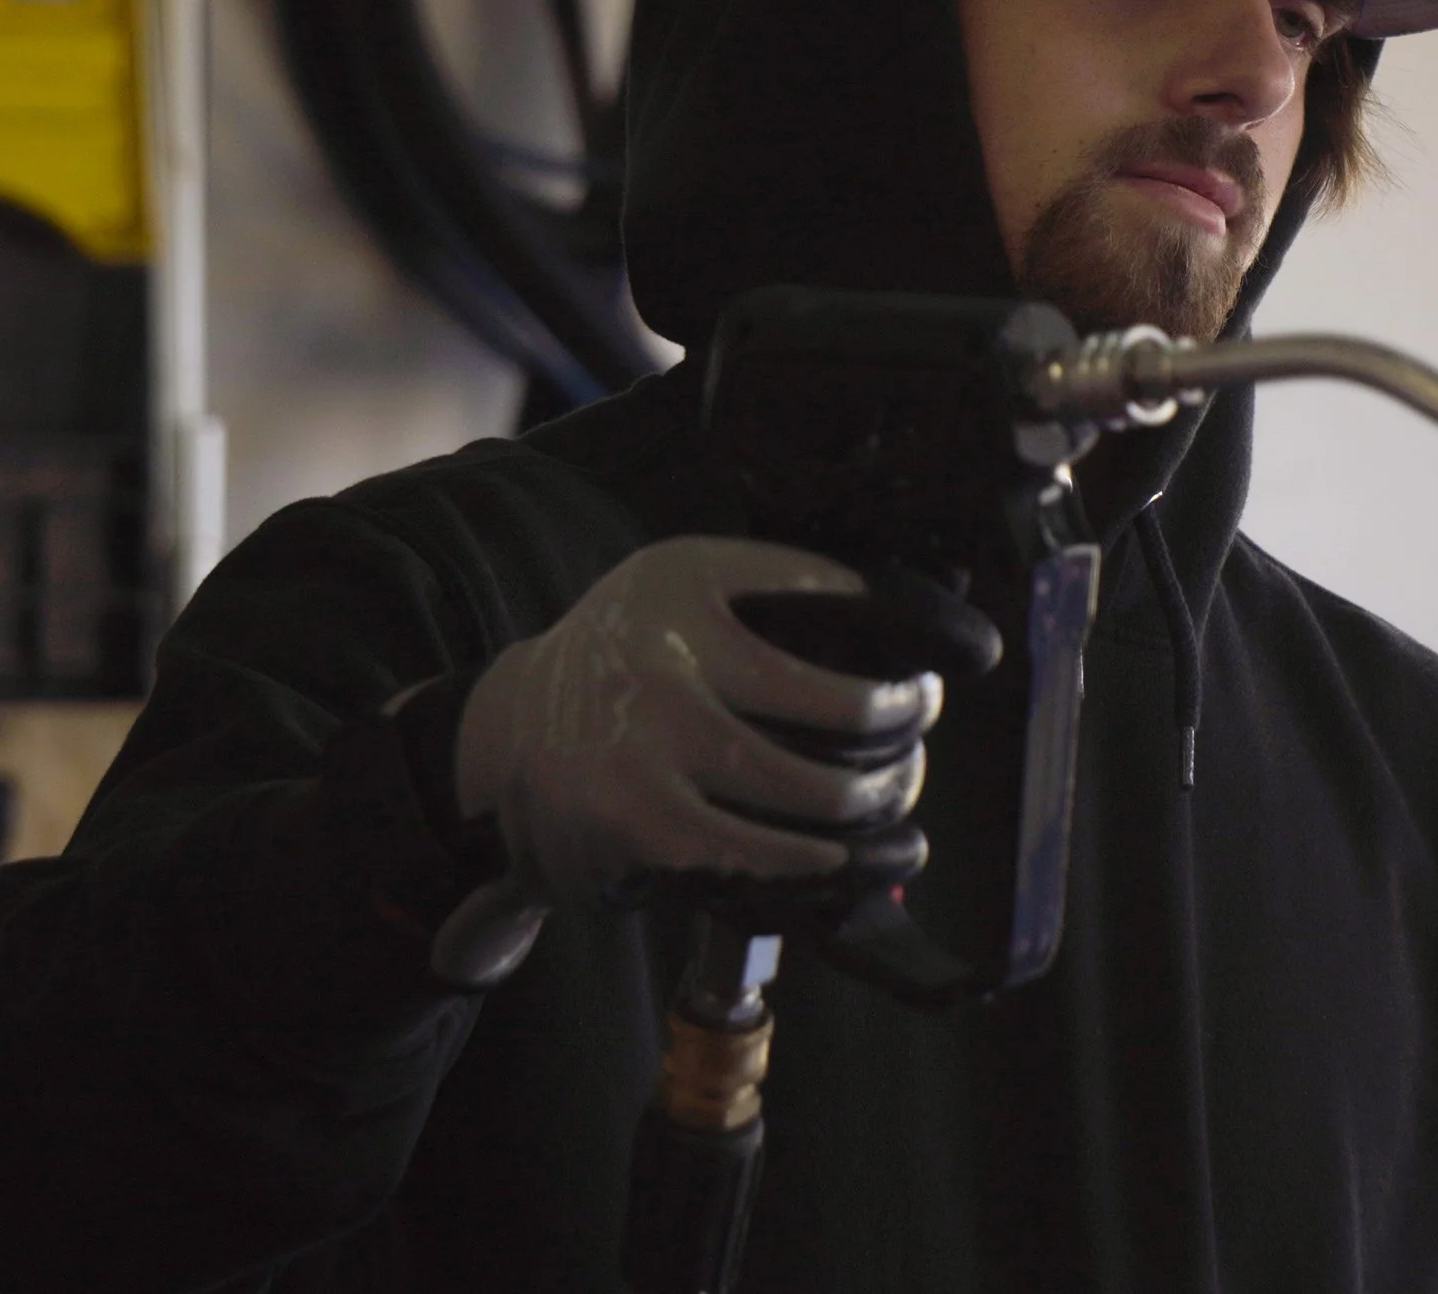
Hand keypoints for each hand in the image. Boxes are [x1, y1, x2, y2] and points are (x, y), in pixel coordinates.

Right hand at [431, 536, 995, 985]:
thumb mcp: (683, 576)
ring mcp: (651, 752)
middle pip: (831, 725)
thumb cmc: (625, 649)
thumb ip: (777, 580)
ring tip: (886, 808)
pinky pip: (746, 853)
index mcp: (687, 592)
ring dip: (859, 813)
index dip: (892, 688)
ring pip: (799, 796)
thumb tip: (887, 609)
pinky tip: (831, 857)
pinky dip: (801, 861)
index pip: (823, 631)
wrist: (510, 729)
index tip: (926, 696)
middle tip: (912, 762)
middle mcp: (669, 670)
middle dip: (890, 755)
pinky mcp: (640, 823)